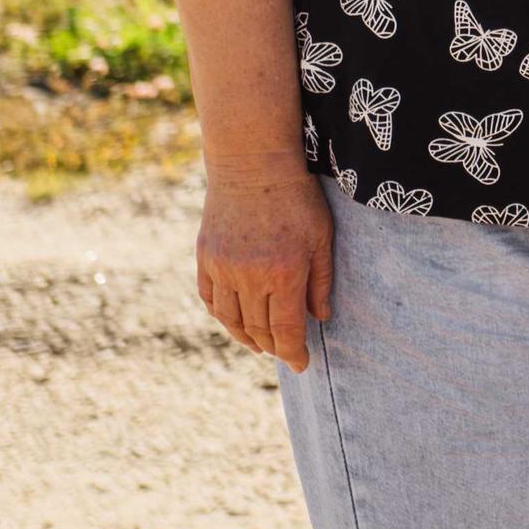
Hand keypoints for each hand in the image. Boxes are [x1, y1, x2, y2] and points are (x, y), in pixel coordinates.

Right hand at [196, 164, 335, 370]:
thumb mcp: (321, 237)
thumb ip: (322, 281)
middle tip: (285, 353)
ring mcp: (223, 268)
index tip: (301, 365)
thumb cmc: (297, 198)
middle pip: (259, 329)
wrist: (253, 163)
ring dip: (247, 338)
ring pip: (232, 320)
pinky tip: (236, 322)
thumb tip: (321, 318)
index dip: (294, 352)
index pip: (286, 330)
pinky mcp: (206, 258)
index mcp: (285, 273)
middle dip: (274, 347)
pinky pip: (211, 300)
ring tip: (261, 345)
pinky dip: (223, 317)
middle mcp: (250, 276)